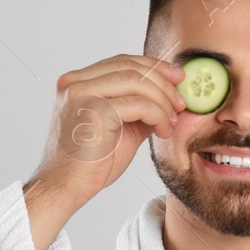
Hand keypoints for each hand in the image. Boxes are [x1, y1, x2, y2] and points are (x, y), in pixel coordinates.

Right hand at [30, 54, 185, 205]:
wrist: (68, 188)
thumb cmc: (91, 163)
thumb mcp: (121, 127)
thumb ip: (139, 108)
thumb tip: (170, 97)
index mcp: (77, 82)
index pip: (122, 61)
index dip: (154, 67)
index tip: (178, 78)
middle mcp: (75, 83)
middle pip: (130, 67)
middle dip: (163, 83)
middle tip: (181, 103)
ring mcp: (81, 94)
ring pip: (136, 81)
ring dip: (163, 100)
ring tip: (171, 122)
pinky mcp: (93, 111)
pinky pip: (138, 104)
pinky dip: (158, 115)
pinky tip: (162, 131)